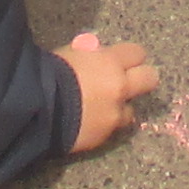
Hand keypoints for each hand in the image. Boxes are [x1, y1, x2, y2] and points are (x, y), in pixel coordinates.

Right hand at [60, 29, 160, 153]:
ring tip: (102, 109)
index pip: (137, 53)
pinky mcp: (105, 136)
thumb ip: (89, 54)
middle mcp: (120, 87)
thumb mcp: (69, 53)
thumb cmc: (49, 74)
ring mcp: (115, 114)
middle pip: (150, 79)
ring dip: (120, 109)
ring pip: (131, 111)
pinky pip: (111, 130)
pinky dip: (103, 126)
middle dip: (140, 80)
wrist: (38, 109)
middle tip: (126, 83)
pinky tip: (88, 123)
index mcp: (111, 62)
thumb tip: (95, 53)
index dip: (130, 58)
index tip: (122, 61)